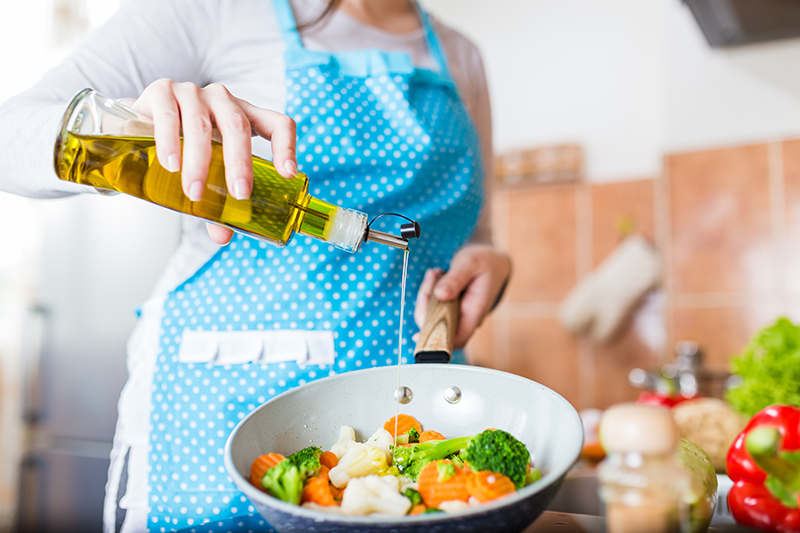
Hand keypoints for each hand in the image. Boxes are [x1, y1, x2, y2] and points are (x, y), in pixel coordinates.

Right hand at [132, 79, 297, 244]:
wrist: (138, 121)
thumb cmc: (185, 146)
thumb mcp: (207, 171)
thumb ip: (217, 203)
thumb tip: (222, 237)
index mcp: (245, 117)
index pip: (277, 123)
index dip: (286, 146)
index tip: (288, 175)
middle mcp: (223, 100)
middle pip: (239, 127)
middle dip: (240, 163)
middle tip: (239, 195)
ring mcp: (193, 93)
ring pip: (202, 126)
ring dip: (200, 163)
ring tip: (195, 193)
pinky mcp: (162, 92)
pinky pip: (169, 117)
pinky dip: (170, 143)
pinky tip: (171, 165)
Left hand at [414, 244, 510, 349]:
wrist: (492, 261)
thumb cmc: (485, 262)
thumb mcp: (470, 263)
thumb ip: (455, 279)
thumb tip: (440, 294)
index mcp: (475, 311)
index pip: (457, 339)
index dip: (438, 342)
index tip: (417, 336)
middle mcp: (466, 318)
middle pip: (438, 327)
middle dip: (425, 306)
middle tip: (431, 278)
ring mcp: (458, 315)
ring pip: (432, 317)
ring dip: (426, 296)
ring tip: (435, 273)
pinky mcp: (451, 309)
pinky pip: (433, 308)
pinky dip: (428, 294)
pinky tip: (435, 277)